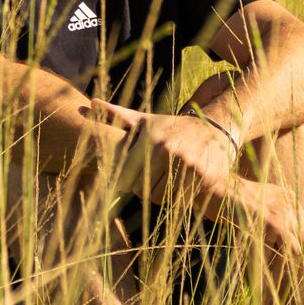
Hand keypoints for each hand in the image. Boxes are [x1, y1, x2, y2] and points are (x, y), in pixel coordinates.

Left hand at [86, 99, 237, 216]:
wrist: (216, 128)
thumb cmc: (172, 128)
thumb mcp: (145, 121)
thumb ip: (115, 115)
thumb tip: (87, 104)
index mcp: (149, 138)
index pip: (125, 176)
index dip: (128, 179)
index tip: (136, 173)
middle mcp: (167, 150)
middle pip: (141, 189)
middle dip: (144, 186)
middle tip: (155, 175)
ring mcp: (186, 164)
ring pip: (159, 197)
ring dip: (161, 193)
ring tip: (168, 178)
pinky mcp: (202, 177)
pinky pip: (179, 200)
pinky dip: (178, 196)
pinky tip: (182, 182)